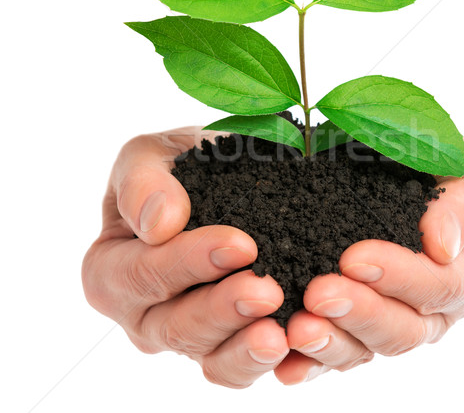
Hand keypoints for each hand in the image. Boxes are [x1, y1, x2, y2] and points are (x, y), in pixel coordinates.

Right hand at [82, 129, 287, 388]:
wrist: (213, 181)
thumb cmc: (172, 171)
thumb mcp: (147, 157)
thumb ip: (142, 182)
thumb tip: (159, 223)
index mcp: (110, 271)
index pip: (143, 274)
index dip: (188, 263)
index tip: (240, 244)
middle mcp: (142, 315)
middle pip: (176, 326)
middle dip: (223, 308)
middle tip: (267, 289)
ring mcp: (184, 336)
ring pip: (209, 358)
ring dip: (245, 346)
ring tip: (281, 331)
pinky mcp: (223, 345)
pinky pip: (238, 368)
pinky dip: (264, 361)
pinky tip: (292, 342)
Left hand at [275, 141, 463, 383]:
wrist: (393, 172)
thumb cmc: (430, 164)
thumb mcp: (456, 164)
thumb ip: (460, 200)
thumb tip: (443, 247)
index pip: (445, 285)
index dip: (403, 277)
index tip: (355, 258)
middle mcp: (435, 309)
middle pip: (406, 330)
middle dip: (361, 312)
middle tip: (318, 293)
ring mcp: (392, 323)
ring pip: (368, 350)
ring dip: (332, 343)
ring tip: (297, 328)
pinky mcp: (354, 331)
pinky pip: (335, 357)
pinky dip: (309, 364)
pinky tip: (284, 366)